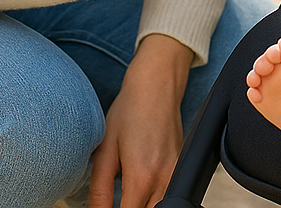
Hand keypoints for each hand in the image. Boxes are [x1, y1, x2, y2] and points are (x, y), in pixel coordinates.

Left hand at [89, 35, 191, 207]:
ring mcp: (176, 172)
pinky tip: (140, 187)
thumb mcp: (105, 152)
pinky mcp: (181, 165)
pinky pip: (168, 193)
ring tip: (125, 196)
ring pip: (161, 206)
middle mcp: (164, 178)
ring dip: (142, 205)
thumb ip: (99, 192)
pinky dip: (155, 198)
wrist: (157, 84)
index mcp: (142, 177)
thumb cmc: (131, 110)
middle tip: (115, 200)